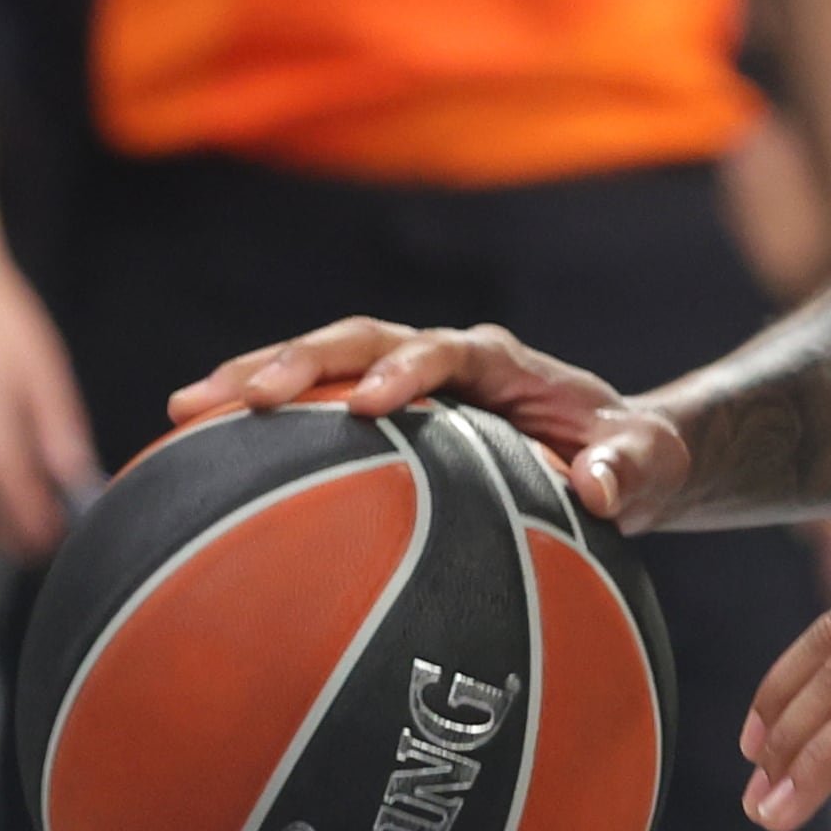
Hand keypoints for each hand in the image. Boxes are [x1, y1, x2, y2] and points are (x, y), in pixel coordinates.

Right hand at [168, 321, 696, 528]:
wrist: (613, 453)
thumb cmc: (630, 458)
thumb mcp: (648, 463)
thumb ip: (630, 468)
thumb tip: (598, 490)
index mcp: (499, 362)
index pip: (444, 350)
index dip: (406, 368)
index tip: (371, 404)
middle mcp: (442, 358)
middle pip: (359, 341)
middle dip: (299, 361)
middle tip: (238, 395)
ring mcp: (403, 381)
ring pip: (320, 365)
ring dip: (254, 381)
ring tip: (182, 411)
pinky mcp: (379, 415)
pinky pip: (312, 411)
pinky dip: (258, 426)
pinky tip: (194, 457)